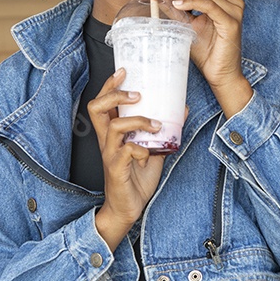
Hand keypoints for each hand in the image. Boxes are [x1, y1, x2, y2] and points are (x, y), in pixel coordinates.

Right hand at [87, 68, 165, 249]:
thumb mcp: (153, 151)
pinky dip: (141, 149)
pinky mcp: (116, 169)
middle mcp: (107, 141)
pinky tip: (149, 154)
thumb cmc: (136, 179)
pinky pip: (126, 152)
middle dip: (115, 94)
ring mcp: (110, 155)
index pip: (102, 103)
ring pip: (115, 126)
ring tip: (155, 124)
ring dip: (137, 121)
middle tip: (137, 93)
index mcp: (112, 134)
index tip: (124, 71)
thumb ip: (164, 133)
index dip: (110, 85)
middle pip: (96, 108)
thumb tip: (182, 112)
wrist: (127, 209)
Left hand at [147, 0, 252, 116]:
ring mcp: (233, 11)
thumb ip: (177, 11)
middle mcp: (231, 2)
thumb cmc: (207, 53)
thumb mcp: (188, 26)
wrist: (220, 75)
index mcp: (223, 1)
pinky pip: (209, 6)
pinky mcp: (231, 22)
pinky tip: (176, 4)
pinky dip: (191, 2)